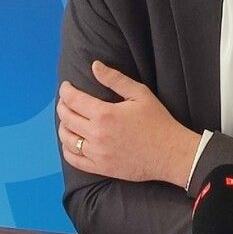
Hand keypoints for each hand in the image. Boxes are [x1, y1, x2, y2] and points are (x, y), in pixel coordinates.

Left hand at [57, 61, 200, 186]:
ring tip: (68, 120)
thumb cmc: (157, 122)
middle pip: (66, 118)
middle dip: (62, 105)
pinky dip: (67, 149)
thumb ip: (115, 79)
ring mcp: (97, 153)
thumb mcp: (140, 94)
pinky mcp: (101, 167)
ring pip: (67, 139)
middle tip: (66, 100)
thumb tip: (94, 65)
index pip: (73, 99)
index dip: (65, 90)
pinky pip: (74, 159)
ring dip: (63, 126)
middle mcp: (96, 134)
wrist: (170, 154)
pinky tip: (72, 142)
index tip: (66, 86)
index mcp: (104, 114)